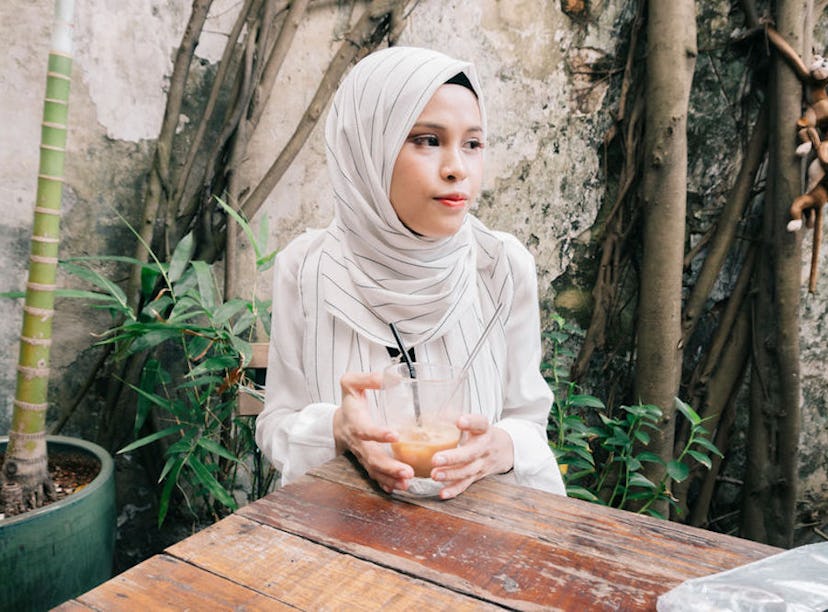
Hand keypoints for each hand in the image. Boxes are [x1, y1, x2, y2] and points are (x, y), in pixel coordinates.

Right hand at [333, 372, 414, 492]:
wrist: (338, 423)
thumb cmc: (349, 402)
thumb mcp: (351, 383)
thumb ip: (367, 378)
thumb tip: (389, 377)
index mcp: (356, 422)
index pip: (366, 430)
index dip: (378, 434)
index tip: (394, 435)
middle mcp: (359, 442)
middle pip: (373, 457)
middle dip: (389, 466)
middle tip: (408, 471)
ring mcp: (362, 454)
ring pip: (375, 470)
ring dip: (390, 478)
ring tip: (407, 481)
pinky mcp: (367, 461)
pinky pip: (375, 475)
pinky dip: (385, 483)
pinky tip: (398, 488)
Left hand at [429, 414, 513, 498]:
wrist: (505, 449)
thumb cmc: (482, 433)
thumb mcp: (475, 422)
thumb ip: (456, 418)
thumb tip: (432, 414)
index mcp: (484, 429)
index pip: (480, 423)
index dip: (471, 422)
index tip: (460, 421)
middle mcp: (485, 447)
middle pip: (471, 453)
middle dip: (453, 458)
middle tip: (435, 459)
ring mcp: (483, 463)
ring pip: (468, 471)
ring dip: (451, 475)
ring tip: (435, 475)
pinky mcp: (478, 476)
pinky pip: (467, 484)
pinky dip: (455, 490)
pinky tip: (443, 492)